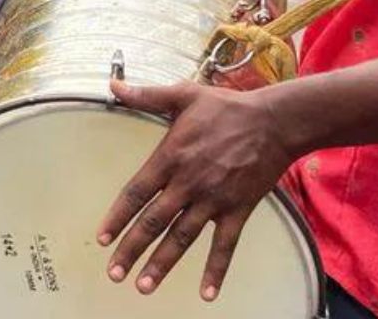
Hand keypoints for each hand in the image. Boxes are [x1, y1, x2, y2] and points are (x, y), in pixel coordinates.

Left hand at [97, 80, 294, 300]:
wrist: (275, 122)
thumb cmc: (226, 108)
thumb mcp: (183, 94)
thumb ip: (146, 94)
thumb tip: (113, 84)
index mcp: (170, 157)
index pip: (136, 193)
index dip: (117, 217)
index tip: (102, 239)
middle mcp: (188, 183)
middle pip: (154, 222)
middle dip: (132, 250)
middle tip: (114, 273)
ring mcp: (214, 199)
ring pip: (182, 238)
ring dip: (163, 264)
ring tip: (143, 286)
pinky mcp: (239, 210)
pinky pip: (225, 245)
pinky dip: (216, 270)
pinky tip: (206, 293)